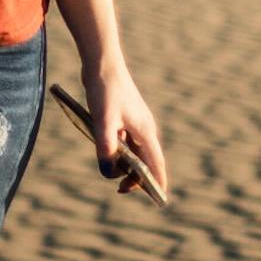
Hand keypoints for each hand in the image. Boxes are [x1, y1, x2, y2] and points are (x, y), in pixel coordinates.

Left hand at [86, 63, 168, 201]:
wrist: (102, 62)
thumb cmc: (105, 91)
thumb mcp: (103, 122)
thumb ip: (106, 149)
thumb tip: (109, 173)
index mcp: (145, 131)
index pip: (156, 163)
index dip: (158, 181)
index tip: (158, 198)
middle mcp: (143, 128)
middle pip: (145, 159)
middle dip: (136, 176)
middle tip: (119, 189)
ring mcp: (133, 121)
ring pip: (134, 150)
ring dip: (126, 163)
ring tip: (113, 174)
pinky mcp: (122, 116)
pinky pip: (124, 140)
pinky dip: (119, 150)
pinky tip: (106, 152)